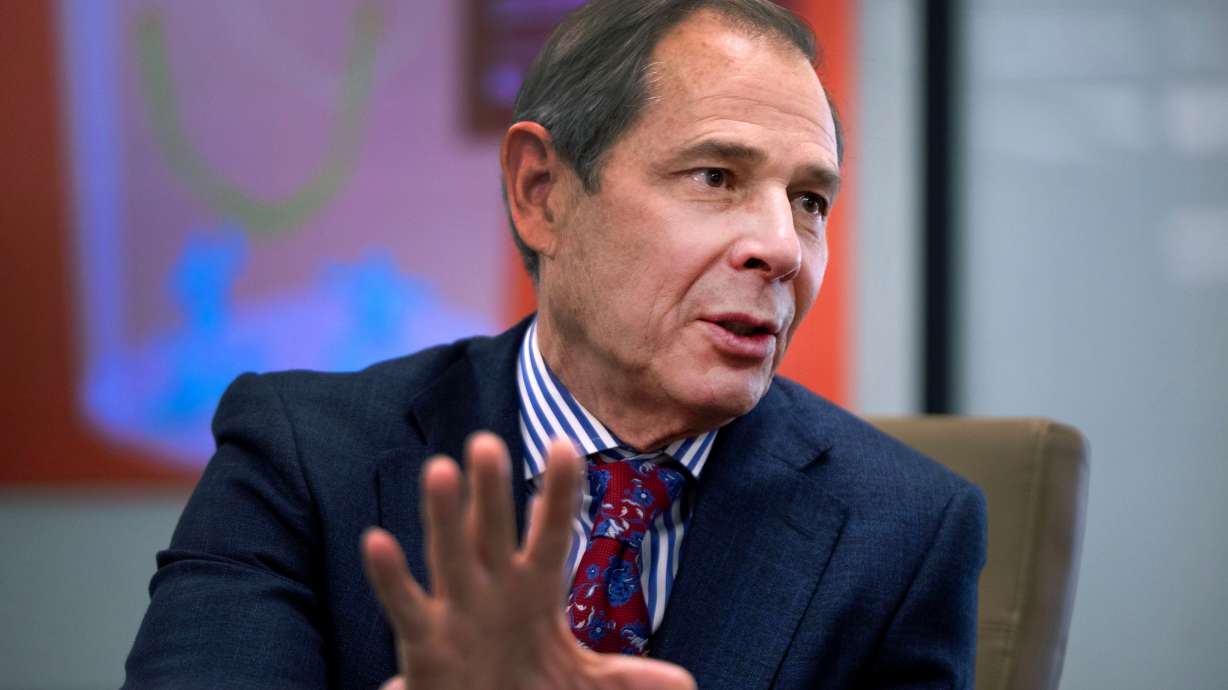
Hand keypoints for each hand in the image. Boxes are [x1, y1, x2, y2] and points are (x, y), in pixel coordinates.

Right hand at [362, 433, 695, 689]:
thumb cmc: (531, 689)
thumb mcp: (585, 685)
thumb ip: (628, 680)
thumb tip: (685, 685)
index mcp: (535, 589)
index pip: (550, 534)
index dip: (558, 495)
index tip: (567, 446)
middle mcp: (494, 589)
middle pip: (493, 532)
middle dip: (491, 491)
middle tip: (487, 440)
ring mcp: (456, 610)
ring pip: (448, 554)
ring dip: (443, 516)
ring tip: (438, 470)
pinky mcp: (423, 643)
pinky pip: (404, 605)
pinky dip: (390, 576)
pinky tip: (376, 540)